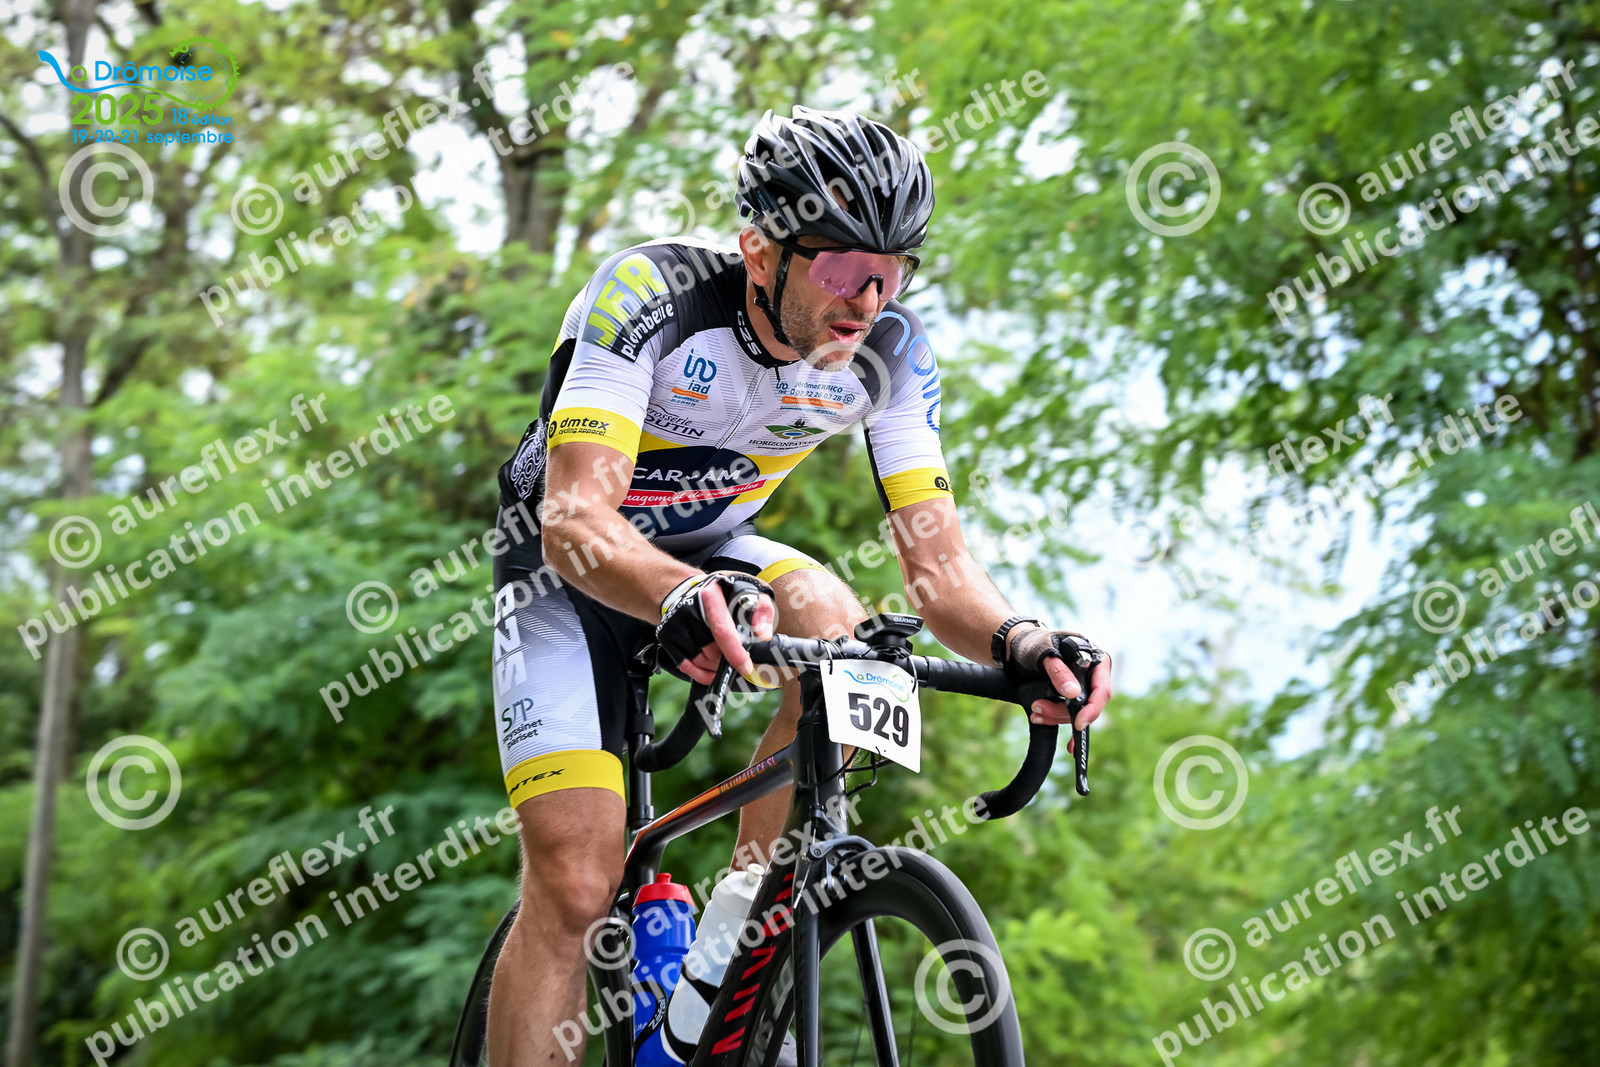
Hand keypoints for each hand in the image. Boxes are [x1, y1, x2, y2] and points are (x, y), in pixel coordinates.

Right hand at [657, 571, 777, 686]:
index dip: (735, 653)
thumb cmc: (724, 593)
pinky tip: (712, 672)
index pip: (722, 630)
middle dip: (727, 659)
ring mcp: (675, 623)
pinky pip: (685, 665)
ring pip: (699, 660)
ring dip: (715, 666)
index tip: (746, 667)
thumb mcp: (750, 591)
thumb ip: (762, 610)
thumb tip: (762, 634)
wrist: (690, 589)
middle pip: (711, 650)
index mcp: (710, 595)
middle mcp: (688, 609)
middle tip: (738, 656)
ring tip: (725, 658)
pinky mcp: (667, 635)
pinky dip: (700, 673)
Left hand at [1005, 626, 1112, 732]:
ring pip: (1077, 712)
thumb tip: (1073, 693)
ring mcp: (1082, 687)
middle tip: (1039, 709)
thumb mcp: (1043, 652)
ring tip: (1036, 711)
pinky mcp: (1070, 697)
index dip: (1092, 709)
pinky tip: (1069, 746)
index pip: (1102, 689)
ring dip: (1056, 716)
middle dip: (1065, 713)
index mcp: (1095, 660)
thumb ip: (1058, 670)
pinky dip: (1063, 725)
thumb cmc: (1034, 643)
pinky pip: (1071, 715)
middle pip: (1089, 705)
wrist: (1018, 646)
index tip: (1078, 722)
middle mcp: (1092, 676)